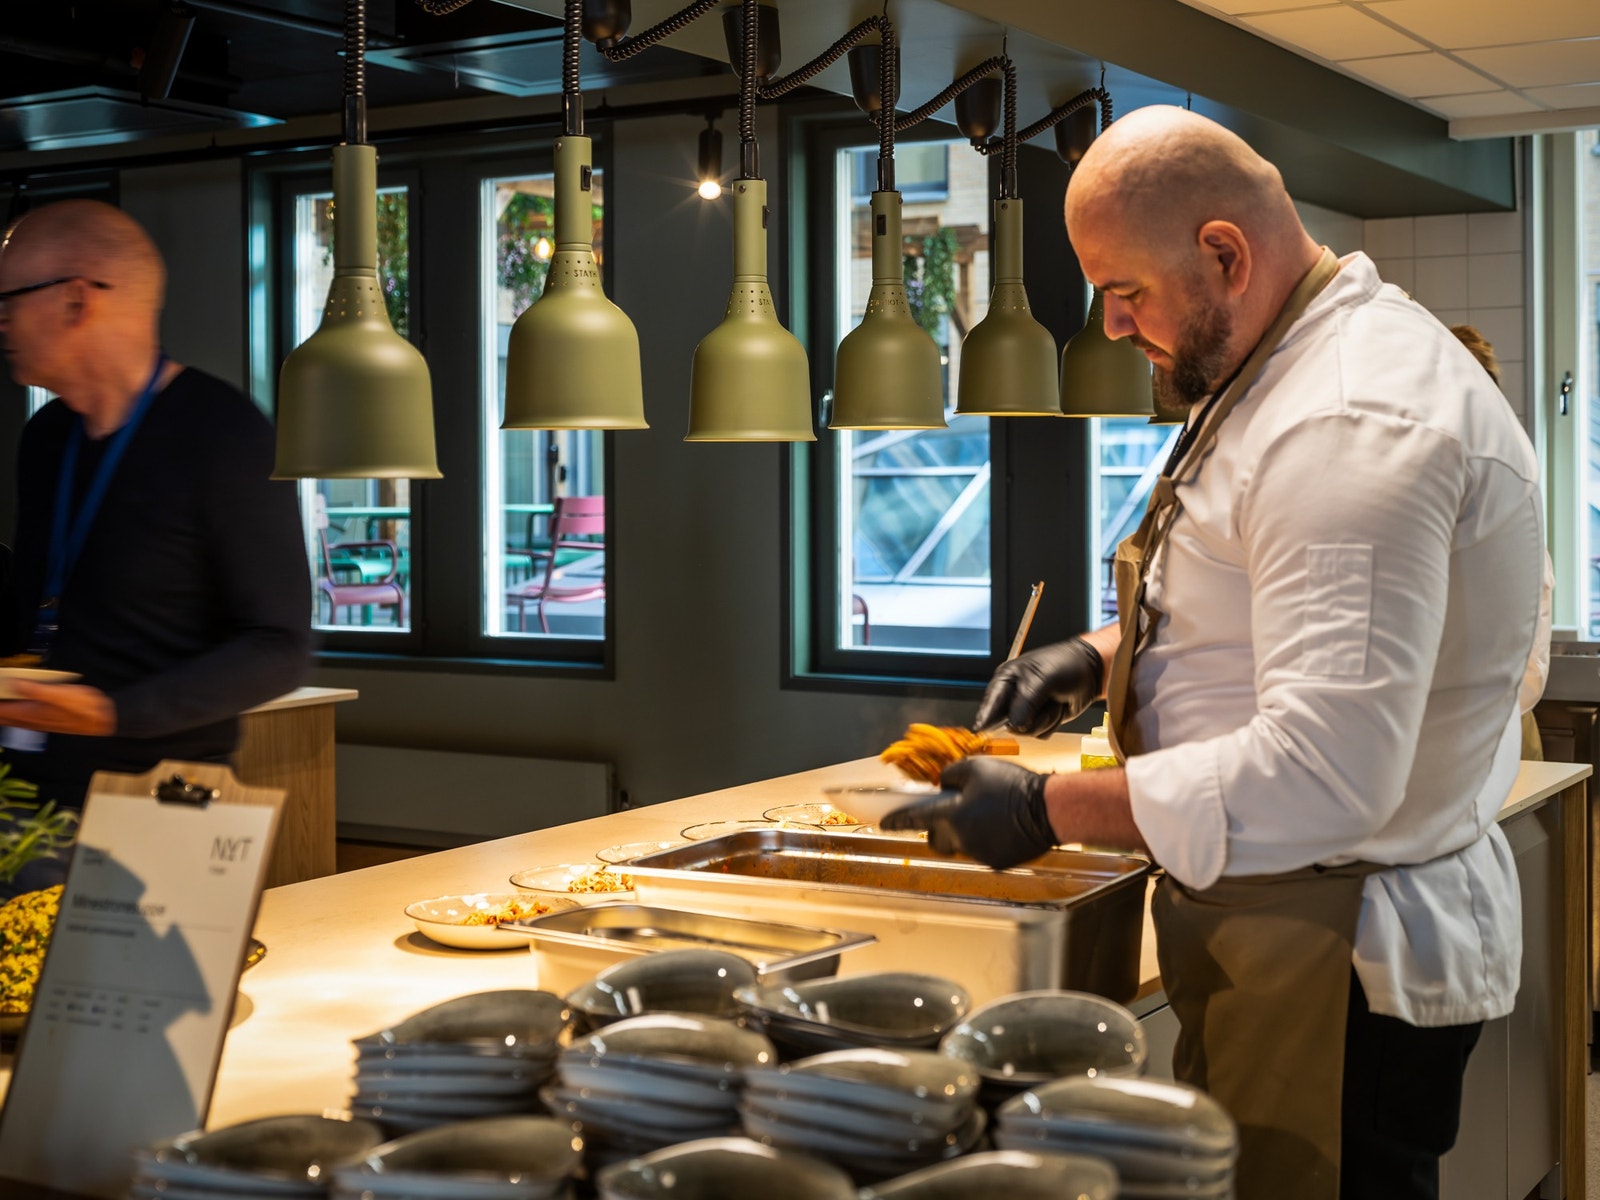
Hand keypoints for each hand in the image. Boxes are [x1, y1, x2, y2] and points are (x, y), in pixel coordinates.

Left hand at [0, 681, 115, 735]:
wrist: (103, 719)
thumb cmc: (84, 709)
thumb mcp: (60, 694)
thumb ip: (35, 689)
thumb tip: (14, 683)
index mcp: (30, 713)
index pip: (0, 711)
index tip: (0, 685)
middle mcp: (30, 720)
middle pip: (2, 716)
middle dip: (0, 702)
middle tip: (2, 688)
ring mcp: (36, 721)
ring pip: (10, 717)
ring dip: (5, 707)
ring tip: (5, 692)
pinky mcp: (44, 719)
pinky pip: (20, 716)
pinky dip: (14, 708)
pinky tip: (18, 698)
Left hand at [880, 757, 1055, 868]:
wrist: (1048, 809)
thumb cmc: (1012, 786)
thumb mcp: (976, 768)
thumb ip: (951, 775)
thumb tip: (943, 784)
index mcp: (950, 815)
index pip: (914, 819)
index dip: (897, 820)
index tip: (884, 823)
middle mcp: (960, 839)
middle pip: (936, 839)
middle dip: (937, 829)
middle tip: (950, 814)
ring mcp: (978, 853)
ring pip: (961, 844)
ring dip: (965, 831)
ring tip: (986, 814)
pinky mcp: (996, 862)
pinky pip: (982, 850)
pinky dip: (985, 839)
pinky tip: (1002, 826)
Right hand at [972, 637, 1103, 736]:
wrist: (1091, 671)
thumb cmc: (1066, 664)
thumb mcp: (1043, 679)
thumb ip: (1026, 701)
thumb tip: (1014, 724)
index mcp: (1007, 679)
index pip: (990, 701)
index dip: (985, 717)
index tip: (980, 730)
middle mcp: (1014, 696)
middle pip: (1007, 722)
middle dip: (1027, 718)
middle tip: (1042, 703)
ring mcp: (1027, 710)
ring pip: (1025, 730)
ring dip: (1044, 719)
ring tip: (1054, 701)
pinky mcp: (1040, 720)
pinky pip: (1040, 733)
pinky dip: (1052, 723)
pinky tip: (1059, 708)